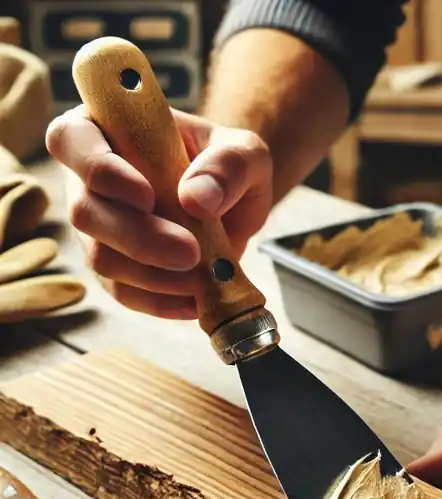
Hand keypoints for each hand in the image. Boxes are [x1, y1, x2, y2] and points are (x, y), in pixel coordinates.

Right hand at [45, 106, 271, 319]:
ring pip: (101, 258)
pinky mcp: (117, 269)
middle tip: (191, 253)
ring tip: (202, 277)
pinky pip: (124, 292)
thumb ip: (228, 166)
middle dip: (139, 238)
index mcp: (106, 129)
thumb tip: (197, 199)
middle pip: (86, 211)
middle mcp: (88, 180)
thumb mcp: (245, 154)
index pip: (72, 140)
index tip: (147, 196)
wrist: (236, 205)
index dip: (99, 169)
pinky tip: (195, 300)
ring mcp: (99, 229)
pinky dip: (160, 301)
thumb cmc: (229, 166)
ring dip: (152, 275)